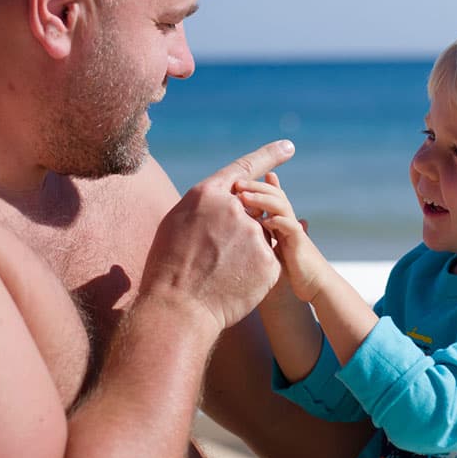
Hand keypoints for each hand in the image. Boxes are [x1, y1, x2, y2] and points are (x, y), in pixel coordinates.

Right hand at [140, 140, 294, 334]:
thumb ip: (206, 207)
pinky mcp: (269, 261)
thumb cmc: (169, 267)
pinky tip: (233, 283)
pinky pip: (267, 260)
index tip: (288, 147)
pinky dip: (254, 272)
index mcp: (208, 193)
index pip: (245, 167)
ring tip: (219, 272)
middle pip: (251, 210)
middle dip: (240, 227)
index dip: (268, 155)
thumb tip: (224, 204)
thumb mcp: (177, 222)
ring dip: (245, 251)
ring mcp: (255, 235)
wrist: (178, 310)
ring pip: (259, 237)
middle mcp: (235, 208)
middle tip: (216, 252)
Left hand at [235, 172, 327, 302]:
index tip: (236, 180)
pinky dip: (278, 221)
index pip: (270, 197)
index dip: (256, 187)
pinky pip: (291, 227)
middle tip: (236, 183)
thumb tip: (241, 236)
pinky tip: (264, 220)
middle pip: (275, 196)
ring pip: (281, 207)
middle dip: (256, 187)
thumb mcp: (270, 253)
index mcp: (280, 223)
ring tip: (244, 197)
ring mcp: (294, 231)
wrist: (315, 286)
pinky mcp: (300, 244)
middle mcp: (288, 223)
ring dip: (263, 199)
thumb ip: (260, 241)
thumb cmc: (290, 272)